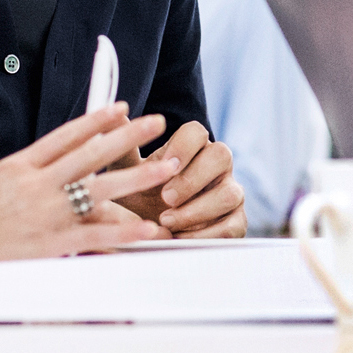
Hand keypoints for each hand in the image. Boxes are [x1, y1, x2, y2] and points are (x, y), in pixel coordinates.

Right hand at [0, 105, 189, 262]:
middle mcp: (38, 185)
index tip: (120, 108)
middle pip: (92, 155)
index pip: (65, 136)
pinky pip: (94, 236)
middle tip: (158, 122)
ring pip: (101, 190)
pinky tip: (148, 228)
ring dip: (137, 178)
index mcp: (16, 167)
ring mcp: (47, 214)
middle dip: (128, 136)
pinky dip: (122, 233)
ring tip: (168, 168)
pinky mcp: (50, 245)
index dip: (95, 120)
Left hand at [118, 121, 246, 237]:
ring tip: (167, 221)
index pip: (197, 132)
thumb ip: (124, 147)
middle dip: (193, 178)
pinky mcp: (235, 221)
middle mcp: (216, 166)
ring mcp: (230, 191)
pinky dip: (206, 235)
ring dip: (198, 210)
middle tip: (165, 197)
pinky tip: (181, 238)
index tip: (165, 165)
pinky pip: (233, 226)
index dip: (184, 146)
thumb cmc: (141, 195)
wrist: (150, 229)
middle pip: (222, 155)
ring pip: (230, 193)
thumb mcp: (127, 174)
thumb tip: (117, 115)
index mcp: (192, 147)